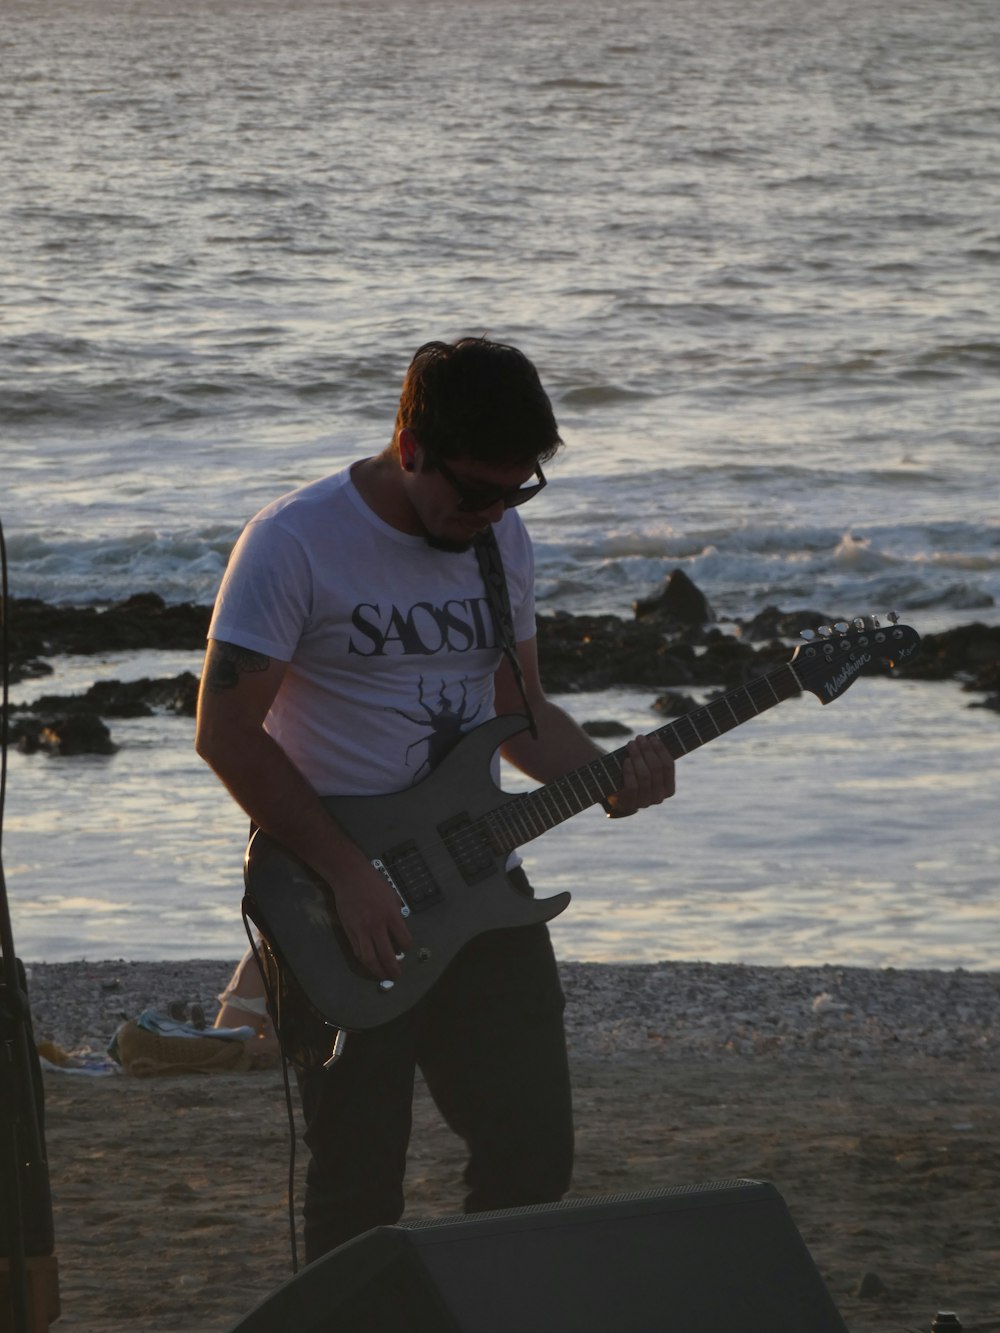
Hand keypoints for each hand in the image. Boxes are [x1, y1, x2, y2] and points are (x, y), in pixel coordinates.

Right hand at [330, 859, 413, 981]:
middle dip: (393, 969)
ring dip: (377, 970)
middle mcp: (377, 925)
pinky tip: (369, 965)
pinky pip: (358, 951)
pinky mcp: (350, 931)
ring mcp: (362, 930)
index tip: (406, 949)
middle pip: (387, 954)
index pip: (404, 940)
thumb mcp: (392, 894)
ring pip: (369, 958)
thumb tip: (399, 927)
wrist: (350, 877)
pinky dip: (364, 961)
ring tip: (382, 976)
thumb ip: (396, 912)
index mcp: (391, 915)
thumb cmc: (373, 883)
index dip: (407, 948)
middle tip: (396, 976)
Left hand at [605, 734, 675, 817]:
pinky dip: (630, 771)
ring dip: (638, 756)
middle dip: (648, 750)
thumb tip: (656, 737)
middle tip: (640, 738)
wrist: (616, 794)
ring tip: (631, 744)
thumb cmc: (634, 775)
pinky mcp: (630, 804)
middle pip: (656, 769)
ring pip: (644, 776)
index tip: (653, 737)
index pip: (668, 766)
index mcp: (668, 789)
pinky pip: (632, 786)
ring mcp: (645, 802)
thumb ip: (654, 756)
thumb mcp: (646, 767)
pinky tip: (627, 760)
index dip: (661, 750)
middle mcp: (659, 798)